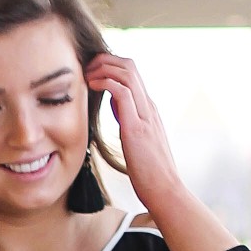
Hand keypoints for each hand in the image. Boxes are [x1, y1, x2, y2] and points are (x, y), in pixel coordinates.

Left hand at [84, 52, 183, 214]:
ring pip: (127, 72)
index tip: (91, 72)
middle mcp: (149, 107)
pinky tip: (92, 86)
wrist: (165, 190)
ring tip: (86, 74)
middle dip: (104, 60)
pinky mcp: (137, 126)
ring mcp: (145, 115)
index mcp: (149, 109)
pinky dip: (105, 82)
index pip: (131, 73)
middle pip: (129, 65)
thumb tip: (113, 104)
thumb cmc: (149, 171)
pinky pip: (122, 91)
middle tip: (85, 68)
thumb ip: (127, 118)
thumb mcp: (136, 137)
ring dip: (102, 67)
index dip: (109, 66)